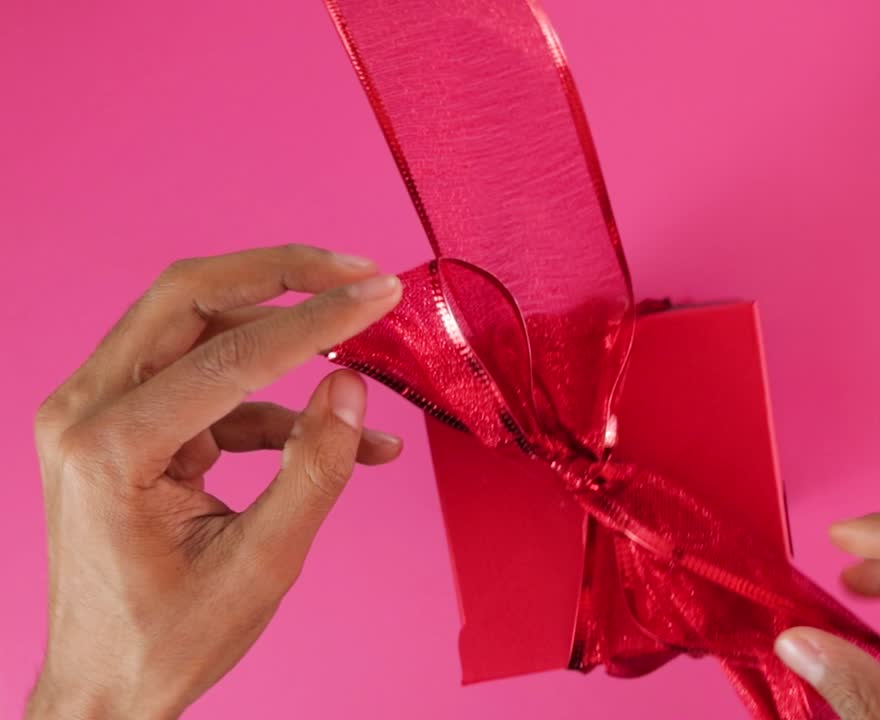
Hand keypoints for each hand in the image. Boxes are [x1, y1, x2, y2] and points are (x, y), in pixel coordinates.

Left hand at [26, 245, 404, 719]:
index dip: (315, 321)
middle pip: (188, 297)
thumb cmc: (164, 639)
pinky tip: (336, 428)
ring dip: (278, 324)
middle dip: (282, 275)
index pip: (227, 356)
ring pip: (193, 323)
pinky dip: (270, 396)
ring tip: (356, 334)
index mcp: (108, 449)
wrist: (102, 684)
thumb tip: (352, 389)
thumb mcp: (260, 565)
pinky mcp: (122, 424)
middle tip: (358, 272)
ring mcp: (95, 413)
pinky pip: (203, 381)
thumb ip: (313, 470)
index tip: (380, 295)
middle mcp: (85, 411)